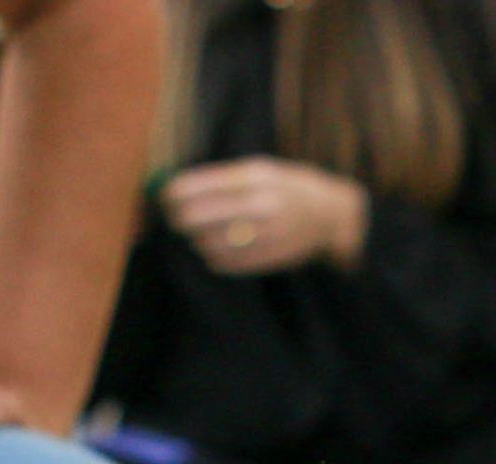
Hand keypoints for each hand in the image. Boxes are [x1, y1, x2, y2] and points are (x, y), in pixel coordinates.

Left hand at [163, 157, 368, 274]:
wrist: (331, 217)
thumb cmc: (288, 187)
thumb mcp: (261, 169)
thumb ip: (222, 178)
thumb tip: (176, 189)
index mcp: (255, 177)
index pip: (199, 187)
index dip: (174, 193)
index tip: (165, 196)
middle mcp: (260, 205)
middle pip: (198, 217)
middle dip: (180, 218)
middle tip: (175, 218)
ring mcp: (264, 234)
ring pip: (208, 242)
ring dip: (197, 239)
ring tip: (199, 233)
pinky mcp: (266, 258)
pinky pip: (224, 262)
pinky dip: (213, 256)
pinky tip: (217, 248)